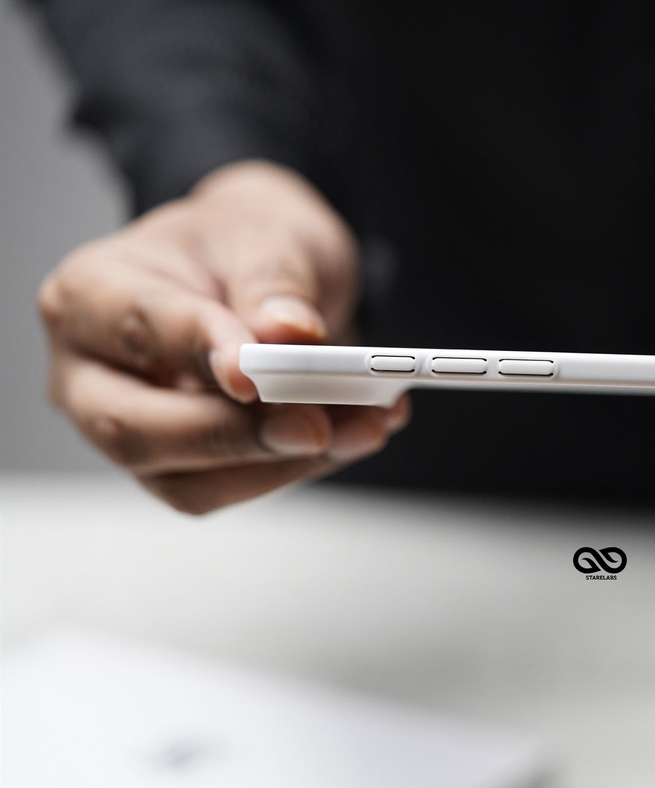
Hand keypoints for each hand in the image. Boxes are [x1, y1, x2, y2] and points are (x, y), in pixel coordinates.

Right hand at [39, 161, 409, 513]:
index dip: (200, 353)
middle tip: (317, 426)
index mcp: (90, 292)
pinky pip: (232, 487)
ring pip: (188, 480)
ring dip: (283, 463)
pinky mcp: (178, 467)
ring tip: (365, 426)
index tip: (257, 373)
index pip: (138, 330)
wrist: (264, 267)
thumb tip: (288, 333)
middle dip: (236, 435)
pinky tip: (356, 432)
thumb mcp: (270, 234)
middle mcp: (90, 371)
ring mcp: (129, 427)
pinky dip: (300, 467)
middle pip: (135, 429)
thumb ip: (275, 282)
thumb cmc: (246, 245)